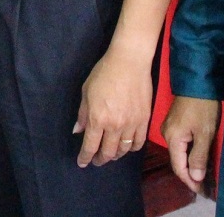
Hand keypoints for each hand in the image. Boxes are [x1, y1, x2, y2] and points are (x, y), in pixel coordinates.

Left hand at [74, 46, 153, 167]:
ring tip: (110, 154)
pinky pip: (139, 142)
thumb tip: (78, 131)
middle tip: (96, 160)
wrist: (129, 62)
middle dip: (100, 159)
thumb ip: (83, 114)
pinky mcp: (145, 120)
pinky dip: (132, 148)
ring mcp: (132, 124)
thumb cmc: (104, 73)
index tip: (82, 162)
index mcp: (98, 119)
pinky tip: (127, 146)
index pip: (90, 146)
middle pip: (108, 152)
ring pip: (124, 150)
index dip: (85, 157)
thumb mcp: (86, 91)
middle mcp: (115, 125)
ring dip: (116, 155)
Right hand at [160, 95, 219, 191]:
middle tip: (205, 186)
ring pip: (178, 153)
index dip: (190, 181)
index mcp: (172, 138)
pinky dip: (188, 154)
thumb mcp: (204, 133)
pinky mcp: (173, 124)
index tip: (202, 191)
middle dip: (190, 175)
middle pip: (177, 161)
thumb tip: (195, 177)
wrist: (197, 82)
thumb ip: (198, 156)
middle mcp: (166, 135)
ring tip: (203, 175)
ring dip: (190, 165)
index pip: (178, 167)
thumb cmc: (203, 107)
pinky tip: (197, 159)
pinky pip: (180, 144)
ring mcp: (168, 128)